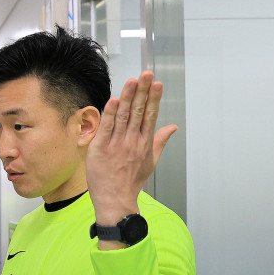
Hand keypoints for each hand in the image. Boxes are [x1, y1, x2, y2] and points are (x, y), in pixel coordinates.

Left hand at [85, 70, 176, 225]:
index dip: (154, 98)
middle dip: (144, 91)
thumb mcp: (150, 161)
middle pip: (139, 112)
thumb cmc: (131, 181)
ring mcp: (117, 144)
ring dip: (129, 97)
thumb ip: (160, 141)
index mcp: (145, 142)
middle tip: (147, 74)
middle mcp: (133, 141)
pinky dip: (111, 114)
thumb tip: (172, 127)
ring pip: (124, 116)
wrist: (115, 200)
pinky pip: (107, 128)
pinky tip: (115, 100)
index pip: (151, 115)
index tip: (157, 83)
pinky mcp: (101, 148)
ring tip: (133, 81)